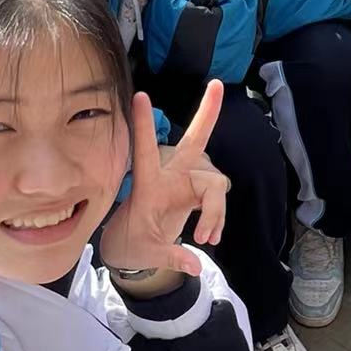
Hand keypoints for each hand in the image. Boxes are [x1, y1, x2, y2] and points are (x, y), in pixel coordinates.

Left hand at [100, 82, 229, 272]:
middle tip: (218, 85)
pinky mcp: (197, 193)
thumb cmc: (131, 243)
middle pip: (193, 141)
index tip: (139, 95)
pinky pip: (218, 199)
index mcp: (148, 184)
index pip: (143, 150)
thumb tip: (195, 265)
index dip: (142, 125)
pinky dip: (218, 219)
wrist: (133, 247)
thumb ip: (171, 257)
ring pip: (216, 184)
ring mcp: (186, 182)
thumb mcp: (145, 254)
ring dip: (216, 212)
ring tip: (206, 239)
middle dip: (207, 114)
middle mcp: (170, 176)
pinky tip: (209, 237)